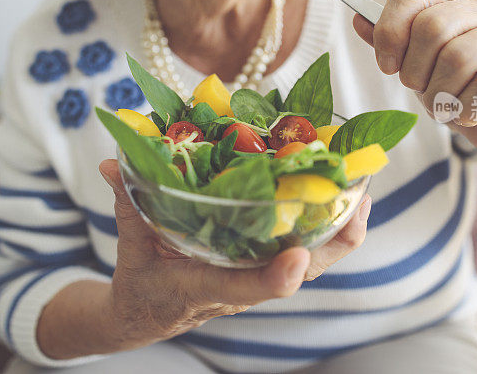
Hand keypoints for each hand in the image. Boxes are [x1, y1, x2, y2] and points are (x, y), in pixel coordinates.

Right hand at [98, 159, 371, 348]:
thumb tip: (113, 161)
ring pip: (312, 263)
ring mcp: (255, 280)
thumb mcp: (129, 245)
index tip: (295, 261)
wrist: (145, 315)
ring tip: (363, 187)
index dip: (272, 278)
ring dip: (341, 230)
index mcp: (202, 286)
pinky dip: (328, 227)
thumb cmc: (140, 282)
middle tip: (359, 198)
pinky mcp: (262, 269)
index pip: (241, 288)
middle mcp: (239, 287)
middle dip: (332, 241)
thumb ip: (127, 202)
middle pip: (298, 274)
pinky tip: (341, 196)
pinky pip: (305, 251)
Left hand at [353, 0, 476, 170]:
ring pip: (460, 57)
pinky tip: (469, 113)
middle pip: (433, 27)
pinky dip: (469, 107)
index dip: (389, 34)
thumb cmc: (465, 87)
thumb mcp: (424, 64)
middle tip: (424, 93)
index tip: (389, 67)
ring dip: (443, 96)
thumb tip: (358, 20)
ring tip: (446, 109)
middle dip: (417, 72)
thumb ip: (395, 42)